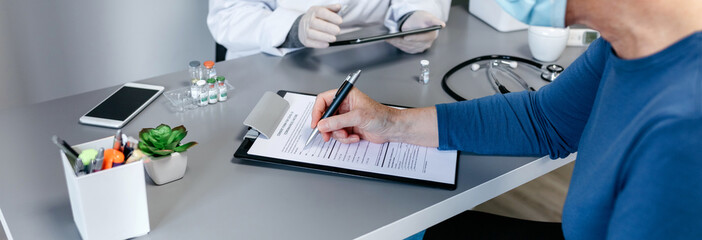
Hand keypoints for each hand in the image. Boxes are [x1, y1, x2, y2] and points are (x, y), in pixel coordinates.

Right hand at [298, 4, 342, 47]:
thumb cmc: (316, 18)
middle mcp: (307, 20)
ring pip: (311, 33)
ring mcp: (304, 30)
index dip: (330, 16)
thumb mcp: (323, 10)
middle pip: (315, 23)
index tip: (340, 21)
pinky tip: (326, 44)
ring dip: (324, 37)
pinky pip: (309, 42)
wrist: (303, 25)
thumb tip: (338, 6)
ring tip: (333, 38)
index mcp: (313, 11)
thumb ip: (331, 8)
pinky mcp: (304, 39)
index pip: (320, 12)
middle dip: (328, 28)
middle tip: (337, 31)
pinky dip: (318, 44)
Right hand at [310, 88, 439, 146]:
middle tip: (326, 135)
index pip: (323, 100)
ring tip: (348, 135)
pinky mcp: (349, 127)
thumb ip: (338, 121)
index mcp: (345, 95)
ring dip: (338, 134)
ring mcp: (346, 117)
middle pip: (325, 116)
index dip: (317, 111)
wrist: (391, 128)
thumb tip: (323, 125)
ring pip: (331, 127)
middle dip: (327, 127)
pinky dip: (345, 138)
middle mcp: (344, 105)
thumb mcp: (357, 117)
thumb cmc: (381, 116)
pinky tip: (355, 137)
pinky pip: (339, 134)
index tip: (316, 123)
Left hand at [386, 11, 444, 53]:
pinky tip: (392, 42)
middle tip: (393, 38)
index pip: (422, 38)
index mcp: (431, 35)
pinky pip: (405, 49)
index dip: (414, 38)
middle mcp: (426, 43)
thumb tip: (442, 25)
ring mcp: (420, 48)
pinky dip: (398, 45)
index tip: (406, 37)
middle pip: (413, 44)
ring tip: (389, 39)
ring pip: (408, 47)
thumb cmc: (422, 19)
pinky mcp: (414, 50)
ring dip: (398, 44)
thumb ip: (435, 21)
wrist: (417, 22)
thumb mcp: (428, 17)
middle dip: (402, 41)